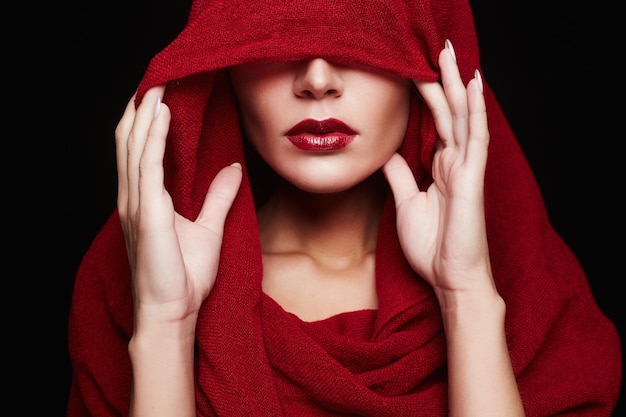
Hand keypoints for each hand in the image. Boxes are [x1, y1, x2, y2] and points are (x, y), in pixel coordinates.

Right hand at [116, 85, 241, 322]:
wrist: (173, 312)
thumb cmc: (184, 278)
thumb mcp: (208, 229)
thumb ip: (217, 196)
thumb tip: (232, 170)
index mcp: (147, 201)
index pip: (142, 151)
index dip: (147, 122)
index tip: (161, 95)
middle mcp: (135, 198)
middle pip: (131, 142)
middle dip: (141, 109)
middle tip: (156, 79)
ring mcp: (136, 204)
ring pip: (134, 146)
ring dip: (145, 113)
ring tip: (156, 85)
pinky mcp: (146, 212)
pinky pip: (147, 165)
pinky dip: (152, 136)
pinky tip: (160, 113)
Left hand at [382, 41, 492, 295]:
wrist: (449, 279)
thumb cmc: (432, 246)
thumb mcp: (406, 204)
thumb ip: (399, 176)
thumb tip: (387, 153)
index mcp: (441, 167)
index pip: (434, 123)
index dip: (426, 96)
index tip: (413, 70)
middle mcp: (455, 162)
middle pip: (449, 112)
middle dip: (442, 80)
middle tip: (437, 49)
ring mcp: (466, 169)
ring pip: (462, 117)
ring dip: (457, 85)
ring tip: (450, 55)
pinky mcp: (472, 179)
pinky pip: (475, 138)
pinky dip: (475, 111)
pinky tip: (473, 86)